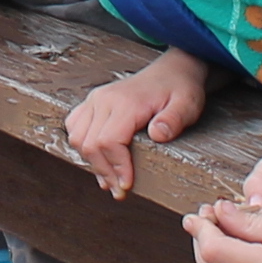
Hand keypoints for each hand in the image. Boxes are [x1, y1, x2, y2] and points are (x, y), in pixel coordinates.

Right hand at [67, 53, 208, 199]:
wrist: (172, 70)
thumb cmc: (179, 89)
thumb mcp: (186, 104)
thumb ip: (174, 119)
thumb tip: (157, 134)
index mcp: (126, 102)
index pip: (108, 141)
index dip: (116, 167)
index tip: (127, 184)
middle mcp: (104, 99)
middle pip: (90, 144)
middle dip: (104, 172)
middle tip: (119, 192)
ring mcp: (96, 99)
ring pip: (78, 138)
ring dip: (91, 162)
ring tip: (109, 180)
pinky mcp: (93, 102)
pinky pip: (75, 126)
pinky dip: (82, 146)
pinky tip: (97, 159)